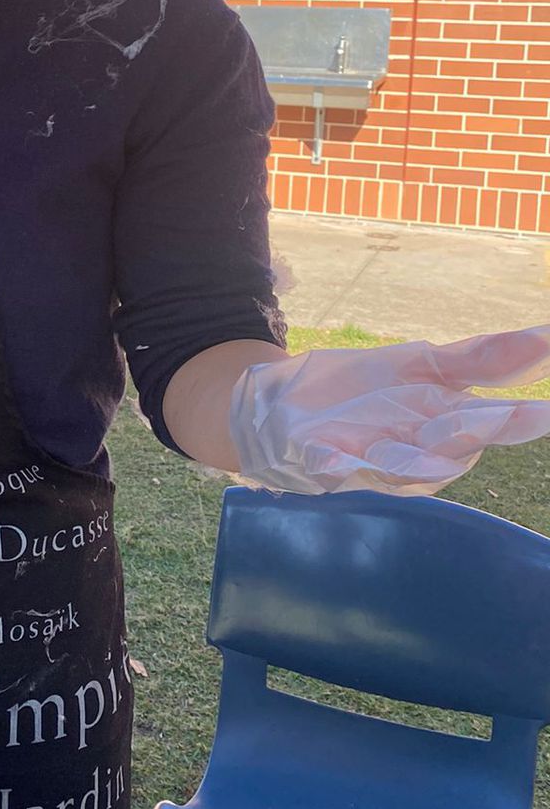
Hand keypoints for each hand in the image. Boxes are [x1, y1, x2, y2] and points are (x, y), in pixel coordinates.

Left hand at [229, 326, 549, 494]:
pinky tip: (331, 459)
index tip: (546, 411)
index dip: (519, 420)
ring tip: (427, 453)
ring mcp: (369, 465)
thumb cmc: (364, 389)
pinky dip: (334, 467)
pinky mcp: (323, 466)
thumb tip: (549, 336)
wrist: (285, 400)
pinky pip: (330, 471)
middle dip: (469, 436)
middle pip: (451, 451)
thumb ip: (483, 358)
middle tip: (497, 417)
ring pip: (399, 470)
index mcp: (447, 427)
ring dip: (412, 462)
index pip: (492, 425)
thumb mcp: (424, 364)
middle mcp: (418, 456)